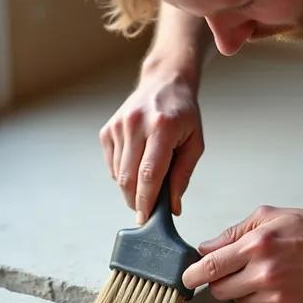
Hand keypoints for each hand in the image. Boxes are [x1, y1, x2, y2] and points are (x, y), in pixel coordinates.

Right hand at [100, 63, 203, 223]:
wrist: (164, 82)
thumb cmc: (183, 115)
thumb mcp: (194, 143)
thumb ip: (183, 176)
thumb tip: (173, 208)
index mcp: (162, 128)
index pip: (149, 174)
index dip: (146, 201)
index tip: (146, 219)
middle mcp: (136, 125)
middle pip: (129, 178)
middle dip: (136, 201)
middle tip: (146, 211)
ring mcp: (118, 126)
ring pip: (119, 175)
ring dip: (131, 190)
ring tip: (147, 185)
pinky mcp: (107, 130)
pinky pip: (112, 165)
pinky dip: (123, 176)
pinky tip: (137, 167)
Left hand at [182, 205, 302, 302]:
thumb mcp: (271, 217)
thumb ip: (234, 233)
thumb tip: (205, 249)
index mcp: (258, 246)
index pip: (210, 267)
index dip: (192, 275)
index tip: (186, 278)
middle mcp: (266, 274)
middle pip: (219, 291)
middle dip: (219, 282)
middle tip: (235, 271)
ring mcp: (279, 298)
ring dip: (244, 291)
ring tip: (268, 274)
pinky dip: (264, 302)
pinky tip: (283, 285)